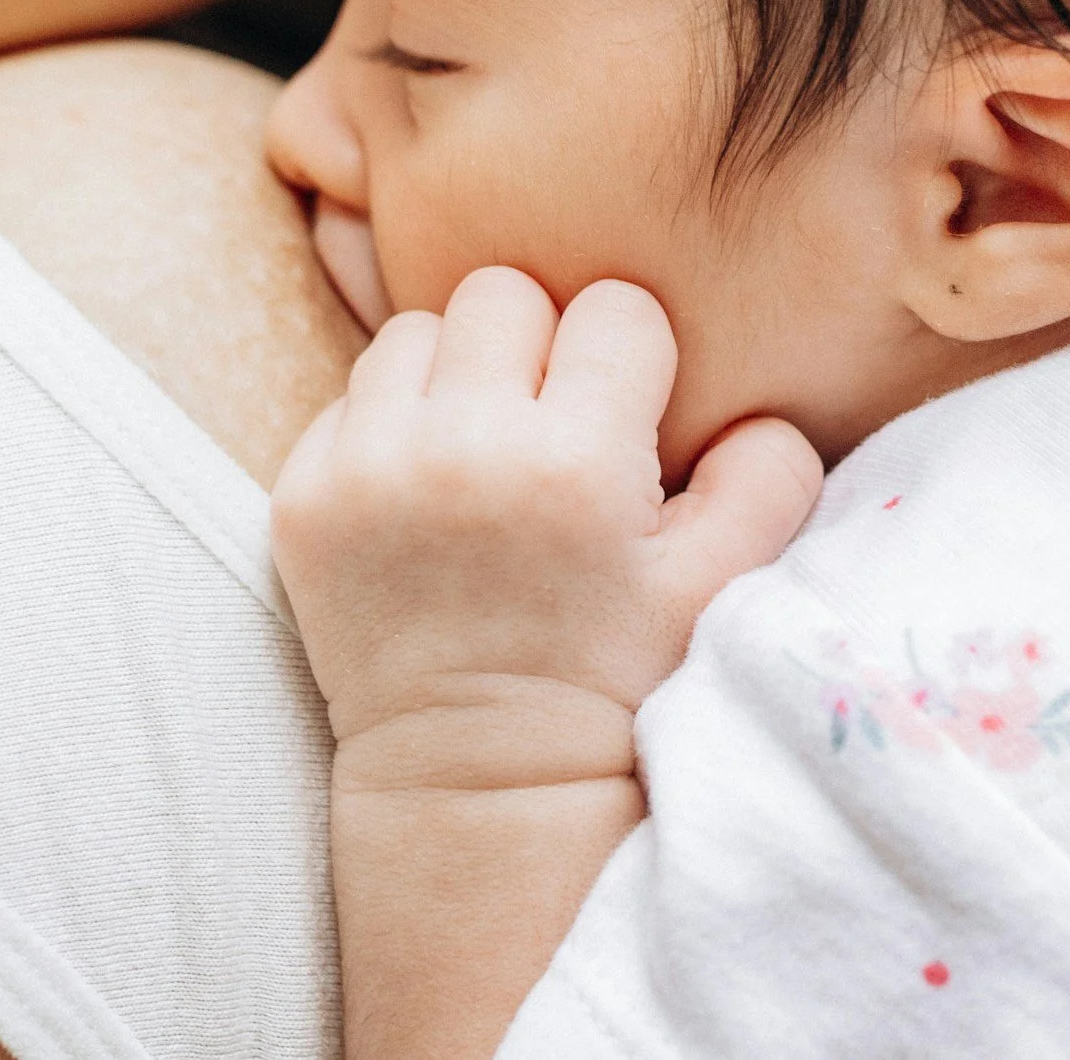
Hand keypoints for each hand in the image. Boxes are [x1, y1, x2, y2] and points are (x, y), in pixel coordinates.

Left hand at [270, 266, 822, 794]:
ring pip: (416, 330)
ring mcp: (367, 470)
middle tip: (551, 424)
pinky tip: (424, 493)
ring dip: (456, 374)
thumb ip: (768, 475)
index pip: (614, 309)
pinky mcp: (301, 497)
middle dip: (539, 345)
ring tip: (484, 450)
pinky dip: (387, 426)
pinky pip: (348, 398)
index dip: (632, 357)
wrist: (479, 776)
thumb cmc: (613, 676)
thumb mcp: (721, 585)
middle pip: (505, 293)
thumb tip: (755, 404)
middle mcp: (462, 449)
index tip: (627, 420)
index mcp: (576, 461)